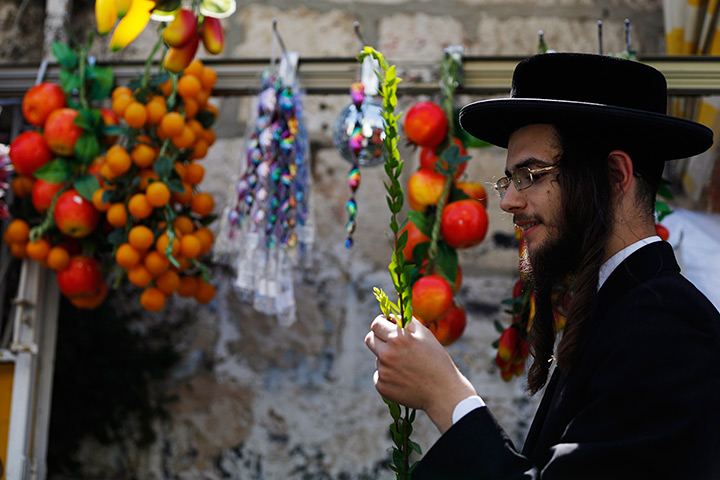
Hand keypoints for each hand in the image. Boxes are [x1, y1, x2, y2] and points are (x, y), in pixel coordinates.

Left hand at [365, 315, 476, 432]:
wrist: (443, 392)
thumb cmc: (437, 361)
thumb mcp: (425, 335)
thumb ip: (406, 322)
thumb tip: (392, 316)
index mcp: (397, 339)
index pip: (376, 324)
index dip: (381, 322)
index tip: (385, 324)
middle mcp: (387, 354)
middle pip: (369, 339)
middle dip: (378, 337)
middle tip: (391, 342)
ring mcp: (383, 372)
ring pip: (378, 359)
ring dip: (387, 359)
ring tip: (407, 367)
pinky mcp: (382, 386)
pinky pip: (379, 375)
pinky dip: (388, 376)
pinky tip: (404, 379)